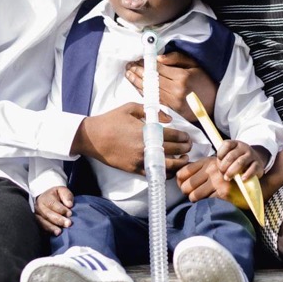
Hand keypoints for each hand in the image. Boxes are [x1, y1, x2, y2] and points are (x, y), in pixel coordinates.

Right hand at [34, 186, 73, 235]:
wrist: (45, 199)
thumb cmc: (56, 196)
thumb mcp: (62, 191)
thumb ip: (66, 196)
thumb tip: (69, 204)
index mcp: (45, 198)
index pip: (52, 204)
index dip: (61, 209)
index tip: (70, 213)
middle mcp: (38, 207)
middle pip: (48, 214)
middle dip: (58, 220)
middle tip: (68, 224)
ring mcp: (36, 216)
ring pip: (42, 222)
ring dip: (51, 227)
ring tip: (59, 232)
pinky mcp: (36, 223)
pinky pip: (40, 228)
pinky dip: (47, 232)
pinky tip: (53, 234)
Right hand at [71, 102, 190, 175]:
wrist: (93, 137)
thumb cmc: (111, 120)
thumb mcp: (131, 107)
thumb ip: (152, 111)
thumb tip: (169, 119)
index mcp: (146, 131)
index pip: (173, 136)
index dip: (184, 137)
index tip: (188, 137)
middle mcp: (146, 147)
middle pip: (174, 151)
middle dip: (185, 149)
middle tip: (189, 147)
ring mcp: (140, 160)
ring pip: (167, 166)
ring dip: (179, 163)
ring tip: (184, 159)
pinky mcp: (134, 169)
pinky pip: (155, 174)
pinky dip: (165, 173)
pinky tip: (171, 169)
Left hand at [124, 51, 216, 121]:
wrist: (216, 103)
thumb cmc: (206, 81)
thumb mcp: (195, 64)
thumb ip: (177, 59)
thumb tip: (158, 58)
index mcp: (182, 76)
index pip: (158, 68)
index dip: (146, 63)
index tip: (137, 59)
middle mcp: (176, 89)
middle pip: (152, 79)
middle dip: (138, 72)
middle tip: (128, 66)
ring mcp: (173, 101)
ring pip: (150, 90)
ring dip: (137, 82)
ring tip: (129, 74)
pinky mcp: (172, 109)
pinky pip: (154, 99)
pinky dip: (144, 92)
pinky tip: (137, 86)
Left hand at [175, 157, 231, 202]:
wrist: (250, 180)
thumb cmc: (227, 174)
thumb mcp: (212, 166)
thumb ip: (197, 169)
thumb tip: (178, 179)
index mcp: (206, 162)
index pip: (182, 173)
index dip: (179, 182)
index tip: (183, 185)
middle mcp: (211, 170)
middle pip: (186, 186)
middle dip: (186, 193)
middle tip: (191, 194)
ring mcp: (218, 181)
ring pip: (194, 196)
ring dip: (195, 200)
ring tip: (200, 198)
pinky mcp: (224, 193)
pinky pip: (206, 202)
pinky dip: (206, 203)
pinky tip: (211, 200)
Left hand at [216, 140, 268, 181]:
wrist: (256, 161)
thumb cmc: (239, 160)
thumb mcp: (231, 156)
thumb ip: (224, 161)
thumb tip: (221, 171)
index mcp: (236, 144)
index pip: (227, 144)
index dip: (220, 154)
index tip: (219, 162)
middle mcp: (244, 147)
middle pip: (231, 155)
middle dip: (224, 166)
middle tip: (222, 174)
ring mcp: (252, 155)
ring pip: (240, 162)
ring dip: (232, 171)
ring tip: (228, 178)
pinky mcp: (258, 164)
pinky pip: (252, 169)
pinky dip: (246, 175)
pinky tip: (242, 179)